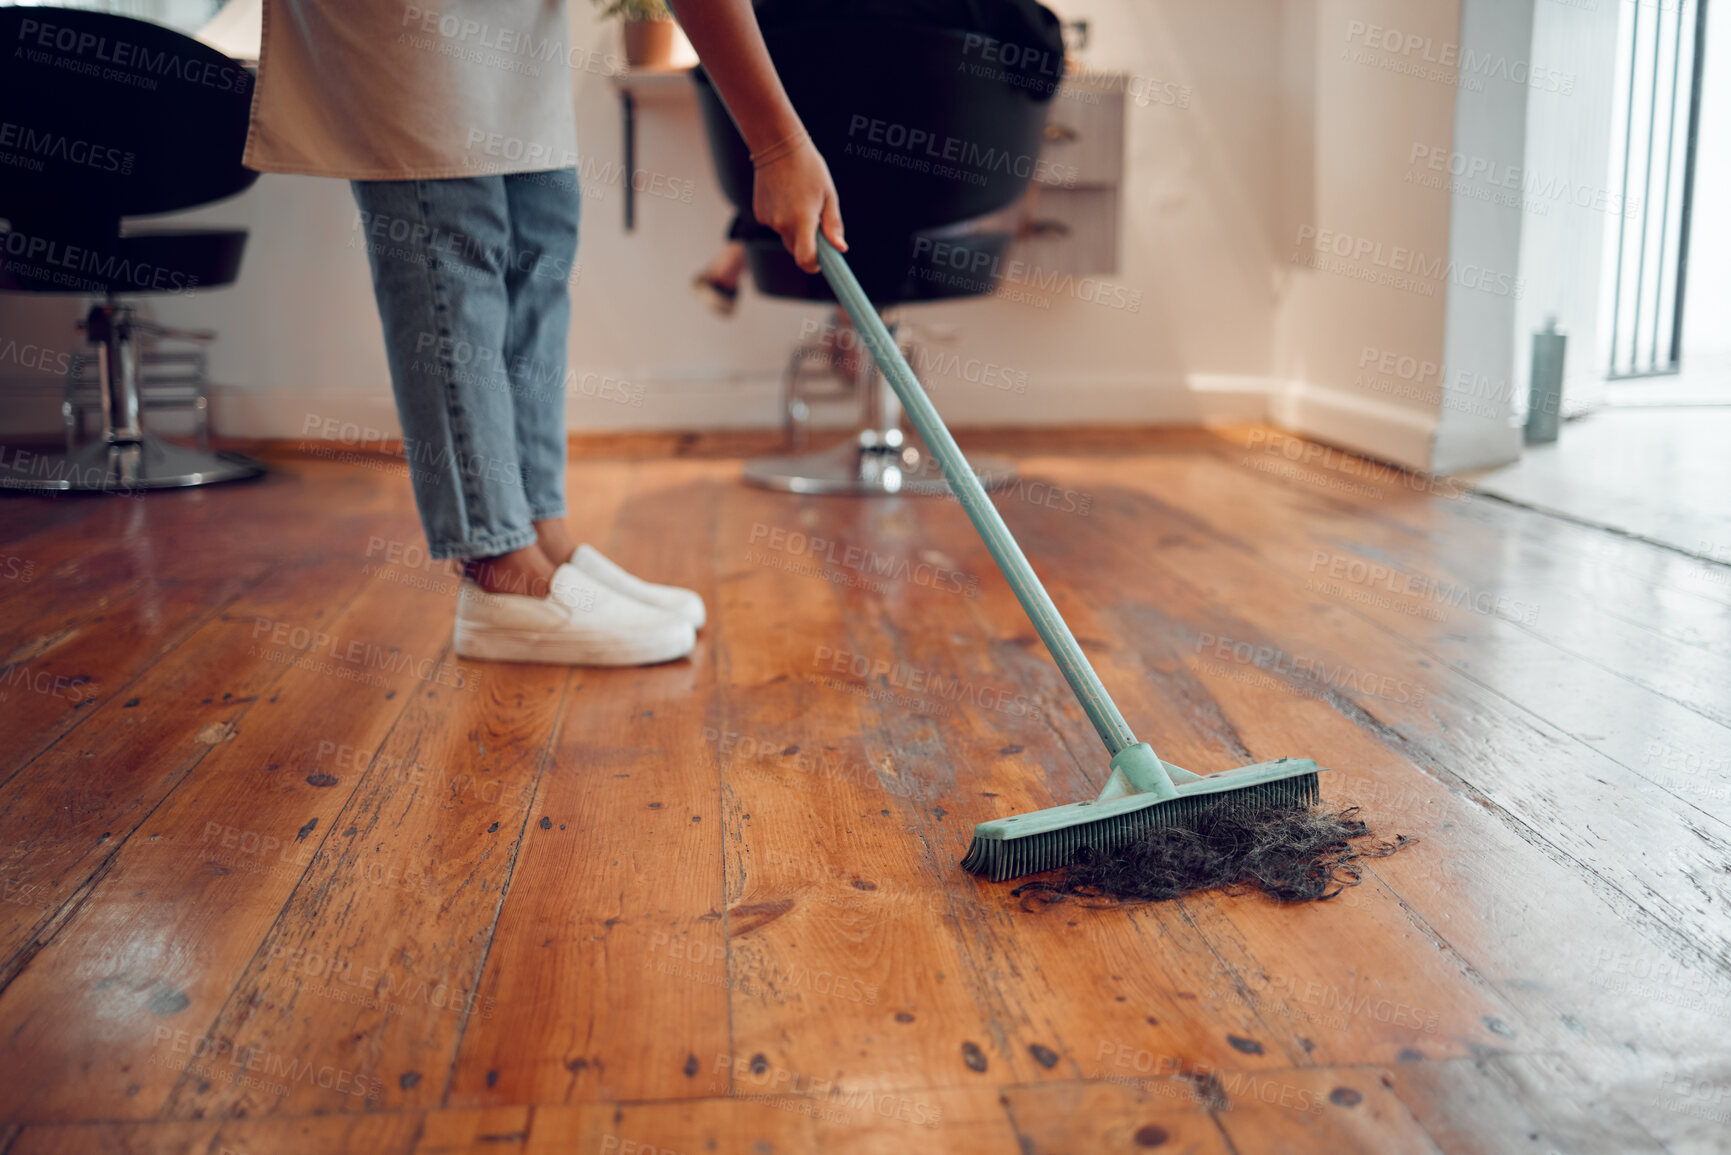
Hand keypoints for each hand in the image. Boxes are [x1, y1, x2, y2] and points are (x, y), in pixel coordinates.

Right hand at [753, 140, 845, 273]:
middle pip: (796, 251)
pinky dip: (783, 219)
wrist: (777, 146)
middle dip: (808, 245)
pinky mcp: (759, 214)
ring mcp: (768, 220)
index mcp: (803, 220)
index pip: (805, 259)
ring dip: (795, 229)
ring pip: (786, 237)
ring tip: (799, 201)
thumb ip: (833, 225)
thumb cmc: (809, 168)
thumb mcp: (829, 195)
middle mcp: (782, 224)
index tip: (822, 262)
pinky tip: (786, 197)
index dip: (814, 265)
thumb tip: (840, 248)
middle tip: (816, 223)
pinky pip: (775, 225)